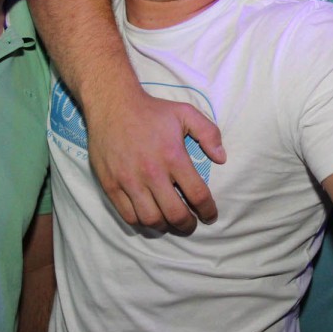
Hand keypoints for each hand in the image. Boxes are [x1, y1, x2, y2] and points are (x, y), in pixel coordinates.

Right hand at [86, 86, 225, 233]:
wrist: (112, 105)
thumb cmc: (152, 111)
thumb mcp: (185, 113)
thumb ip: (209, 133)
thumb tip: (221, 158)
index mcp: (173, 156)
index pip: (197, 195)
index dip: (208, 211)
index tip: (210, 216)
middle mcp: (152, 172)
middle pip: (175, 214)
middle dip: (188, 225)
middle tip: (191, 224)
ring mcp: (129, 180)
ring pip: (151, 219)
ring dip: (165, 226)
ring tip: (169, 222)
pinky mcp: (111, 185)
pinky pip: (127, 215)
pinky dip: (140, 222)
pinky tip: (148, 215)